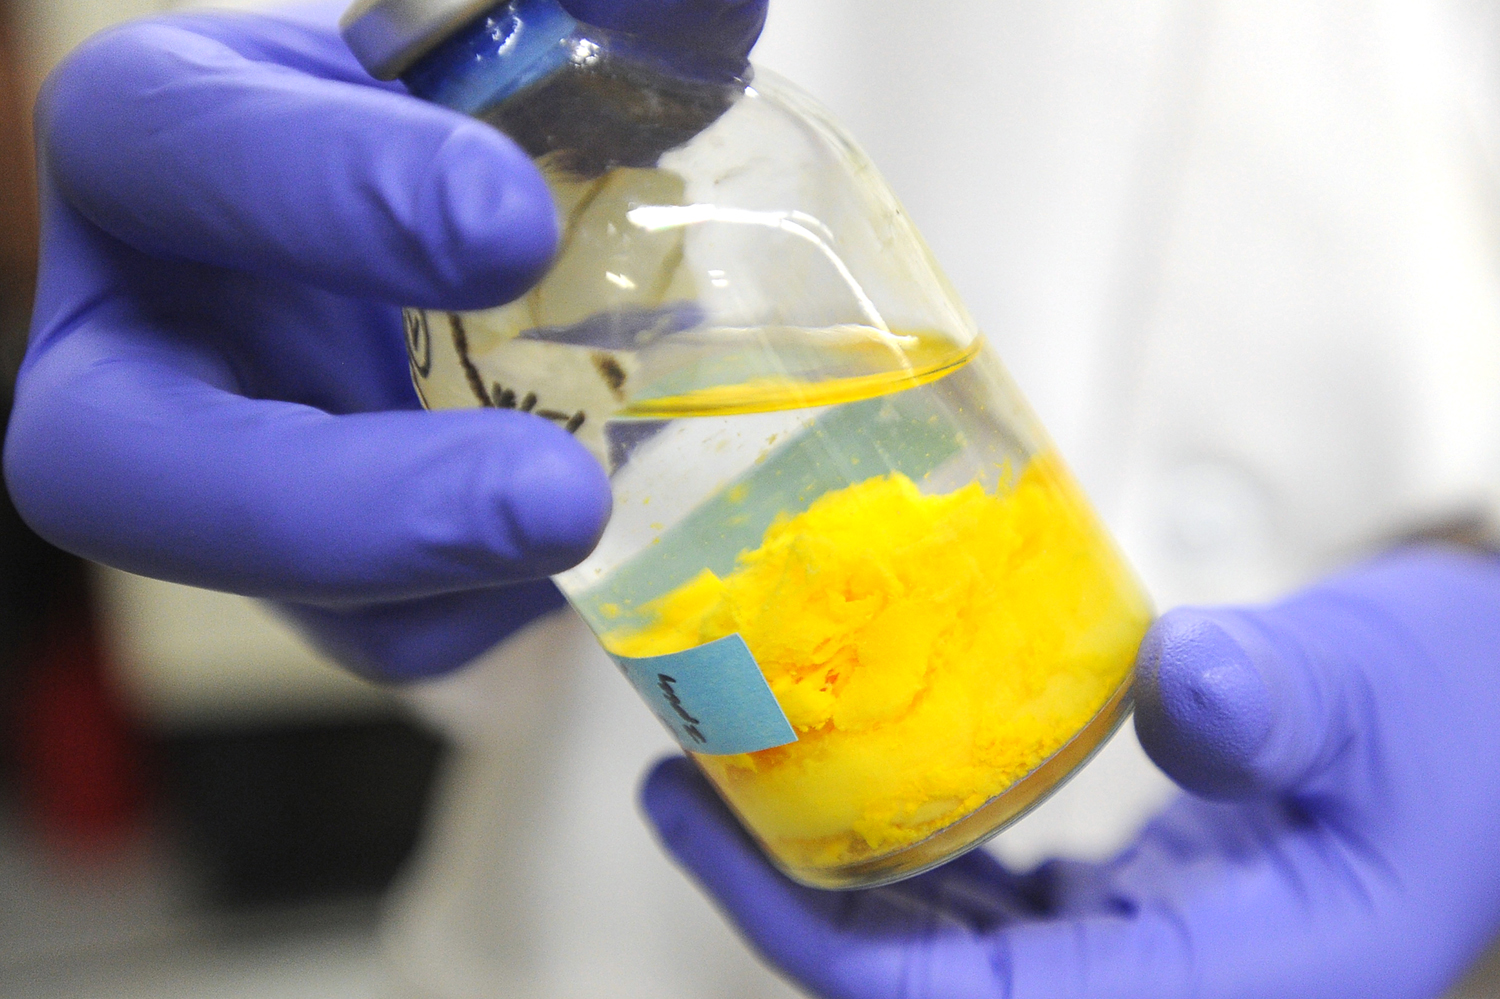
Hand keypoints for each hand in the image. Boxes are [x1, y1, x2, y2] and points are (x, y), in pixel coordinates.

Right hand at [7, 0, 764, 678]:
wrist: (478, 267)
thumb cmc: (469, 136)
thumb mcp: (518, 56)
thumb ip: (598, 26)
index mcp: (169, 153)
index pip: (172, 153)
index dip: (328, 192)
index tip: (513, 222)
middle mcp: (155, 343)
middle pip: (127, 468)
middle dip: (342, 502)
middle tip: (556, 495)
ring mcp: (230, 488)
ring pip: (280, 597)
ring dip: (453, 579)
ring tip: (597, 511)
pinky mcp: (323, 591)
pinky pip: (401, 637)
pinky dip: (504, 607)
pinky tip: (594, 548)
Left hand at [643, 546, 1499, 998]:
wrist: (1490, 732)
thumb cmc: (1459, 715)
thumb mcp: (1378, 690)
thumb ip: (1285, 700)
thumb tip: (1182, 684)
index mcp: (1224, 991)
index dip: (818, 942)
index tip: (710, 827)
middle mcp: (1164, 998)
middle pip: (922, 991)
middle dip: (785, 902)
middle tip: (681, 780)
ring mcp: (1139, 966)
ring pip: (945, 957)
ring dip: (831, 873)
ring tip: (732, 763)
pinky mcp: (1130, 922)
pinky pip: (987, 916)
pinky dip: (906, 856)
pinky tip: (855, 776)